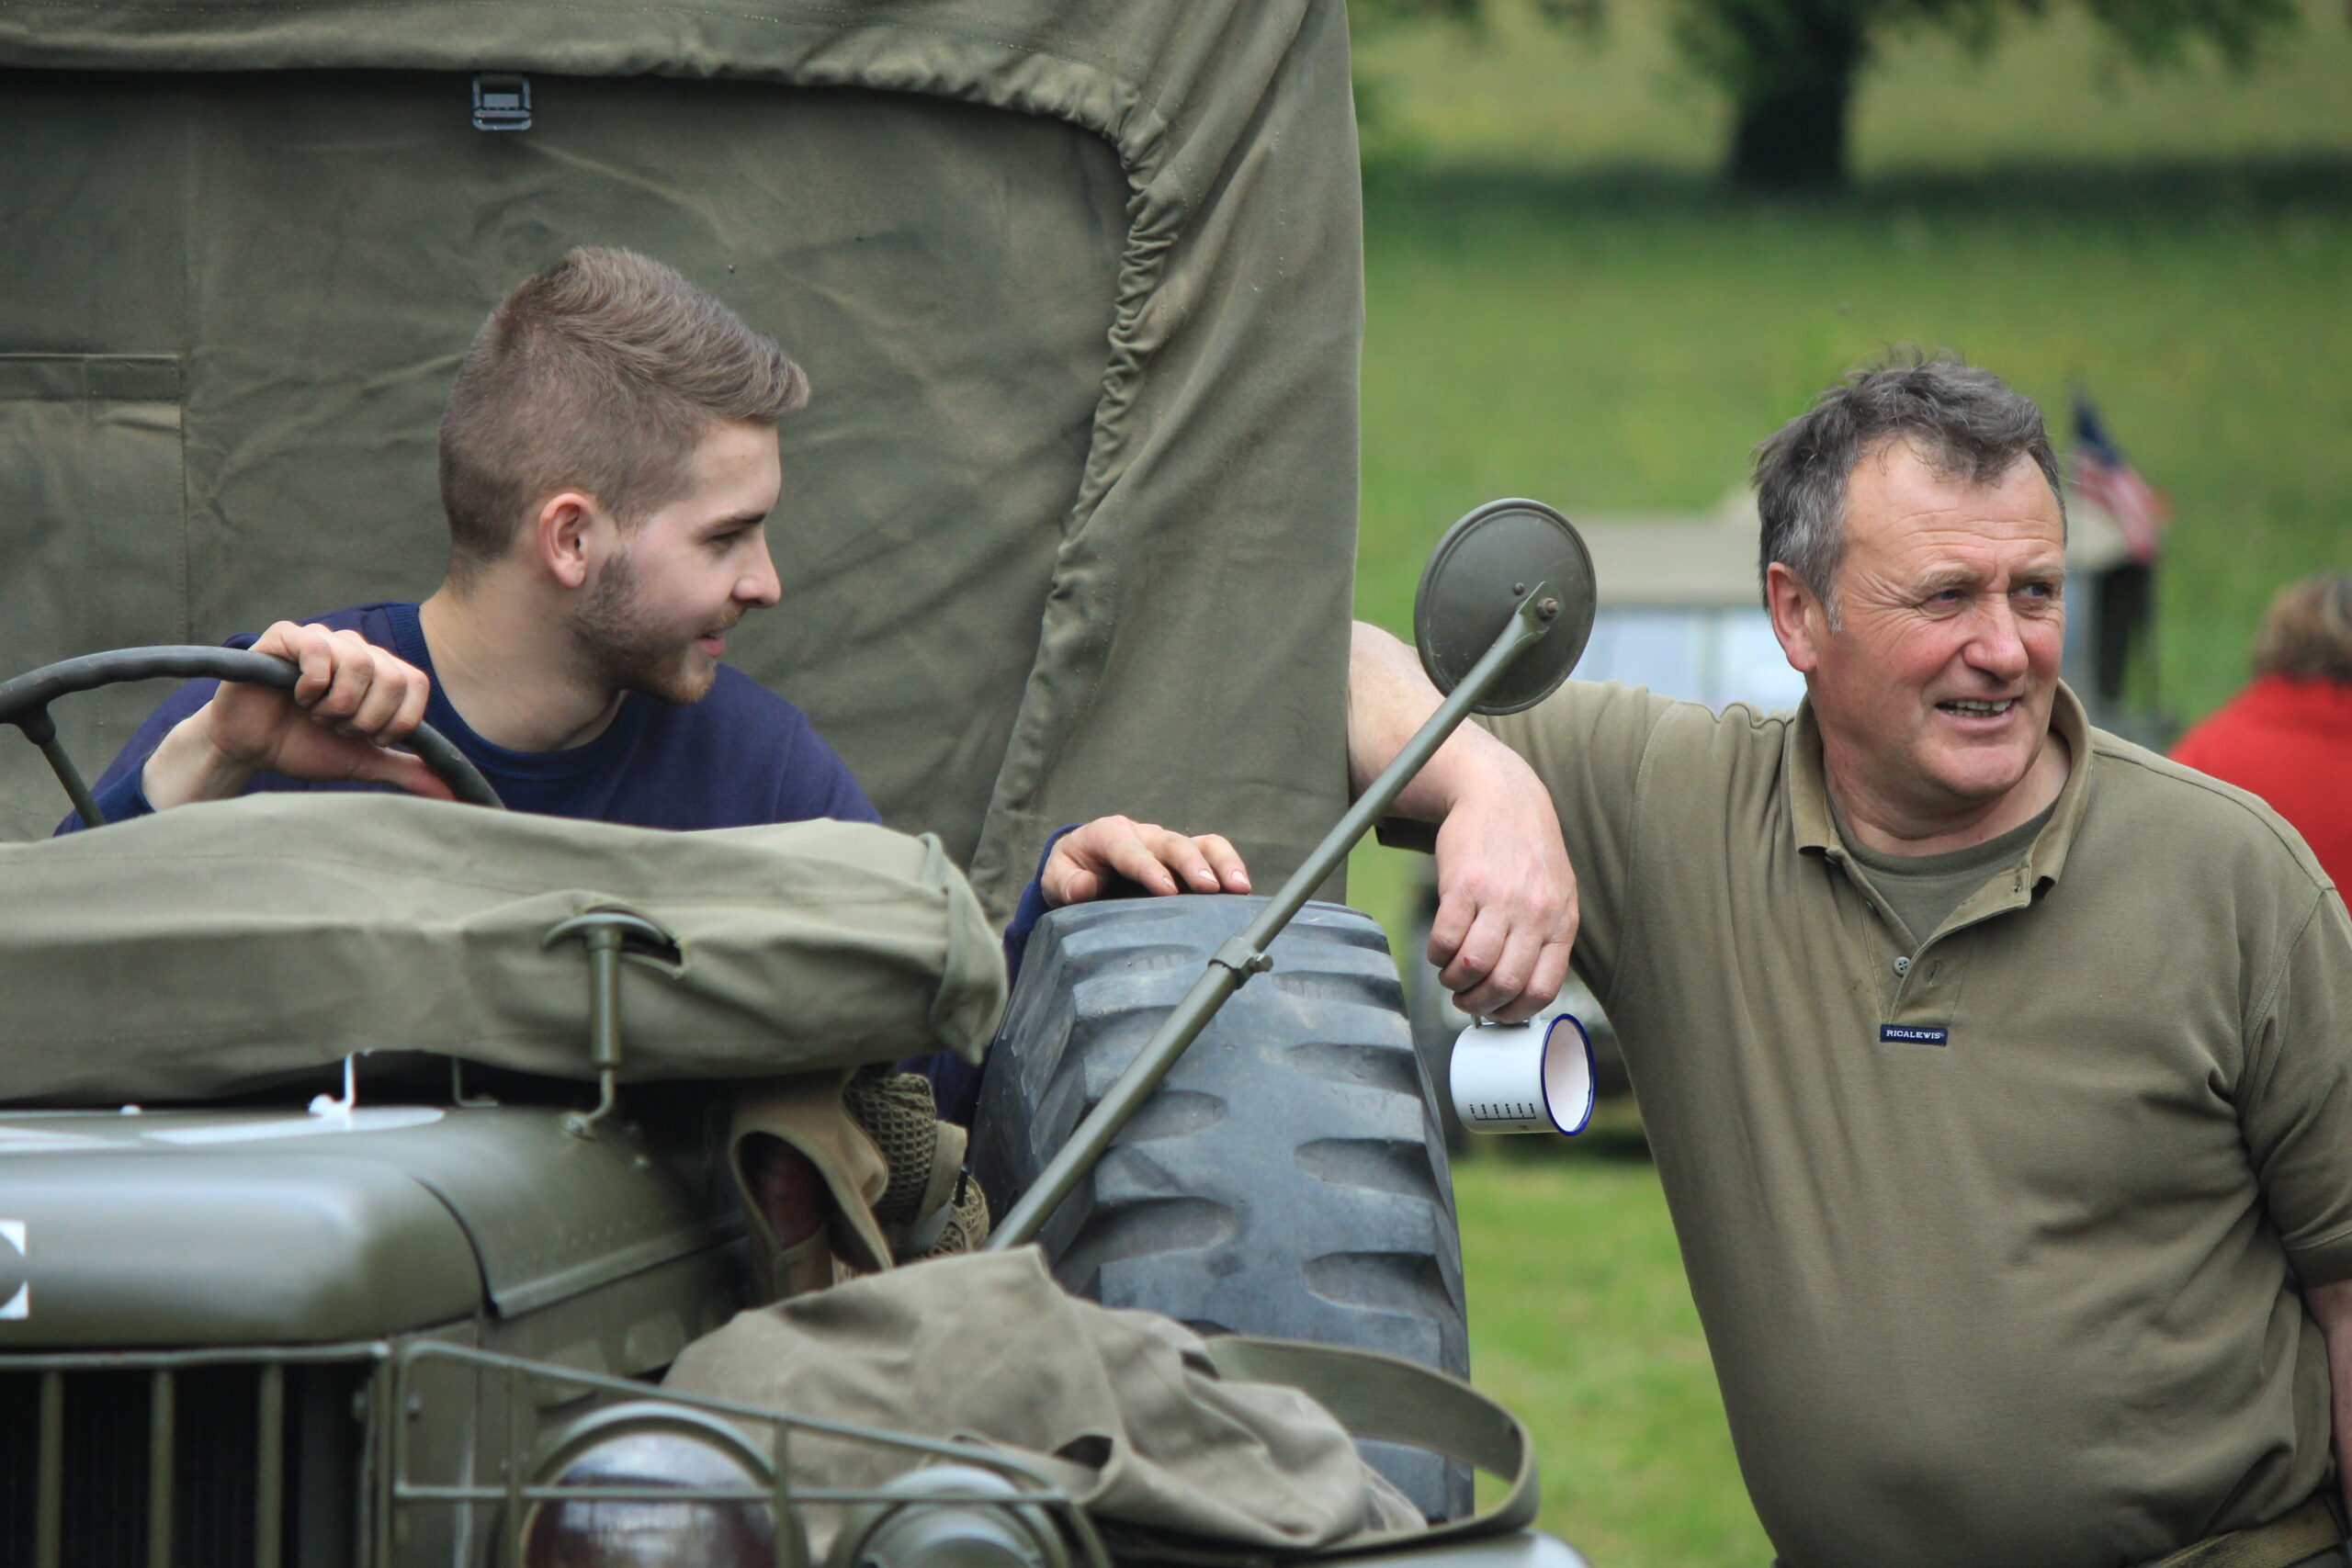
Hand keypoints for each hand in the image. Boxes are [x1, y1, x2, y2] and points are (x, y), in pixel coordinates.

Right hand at [143, 621, 452, 808]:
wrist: (251, 750)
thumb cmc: (305, 747)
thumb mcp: (364, 761)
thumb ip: (407, 769)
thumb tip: (453, 793)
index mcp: (380, 673)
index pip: (416, 684)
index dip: (397, 719)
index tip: (369, 738)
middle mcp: (356, 649)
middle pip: (390, 676)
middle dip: (365, 718)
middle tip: (337, 727)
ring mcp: (322, 640)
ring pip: (358, 663)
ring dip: (337, 704)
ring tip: (316, 714)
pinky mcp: (286, 636)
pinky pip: (319, 647)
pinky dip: (313, 683)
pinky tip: (298, 696)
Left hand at [1043, 816, 1251, 906]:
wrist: (1083, 866)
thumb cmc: (1071, 871)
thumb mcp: (1057, 878)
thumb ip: (1067, 883)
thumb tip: (1084, 888)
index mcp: (1109, 835)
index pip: (1131, 849)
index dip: (1149, 868)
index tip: (1167, 889)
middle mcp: (1143, 835)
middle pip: (1172, 844)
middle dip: (1192, 864)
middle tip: (1210, 887)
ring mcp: (1167, 846)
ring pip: (1200, 844)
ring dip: (1221, 863)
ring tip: (1238, 887)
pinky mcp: (1185, 860)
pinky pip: (1213, 854)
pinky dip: (1229, 867)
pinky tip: (1241, 891)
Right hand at [1428, 754, 1576, 1021]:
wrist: (1501, 794)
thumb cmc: (1526, 849)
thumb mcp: (1555, 892)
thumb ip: (1544, 936)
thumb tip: (1520, 990)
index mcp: (1561, 921)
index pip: (1542, 988)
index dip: (1514, 1012)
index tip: (1496, 1012)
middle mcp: (1534, 913)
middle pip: (1504, 983)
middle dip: (1478, 1003)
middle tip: (1464, 999)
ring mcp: (1499, 897)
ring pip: (1473, 965)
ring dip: (1454, 980)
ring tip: (1449, 973)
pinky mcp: (1464, 883)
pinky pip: (1445, 938)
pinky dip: (1437, 954)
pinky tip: (1439, 949)